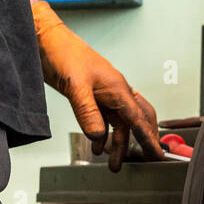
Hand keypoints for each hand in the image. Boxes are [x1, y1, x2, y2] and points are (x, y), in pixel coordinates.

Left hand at [30, 0, 162, 171]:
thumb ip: (88, 112)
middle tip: (147, 159)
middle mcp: (115, 92)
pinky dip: (103, 136)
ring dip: (118, 144)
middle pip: (138, 120)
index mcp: (117, 88)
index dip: (149, 138)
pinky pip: (104, 120)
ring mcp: (104, 94)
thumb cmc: (63, 53)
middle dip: (143, 141)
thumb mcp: (75, 85)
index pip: (138, 119)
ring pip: (119, 124)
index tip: (158, 154)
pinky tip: (97, 147)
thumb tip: (99, 136)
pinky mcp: (92, 97)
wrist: (46, 40)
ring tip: (115, 164)